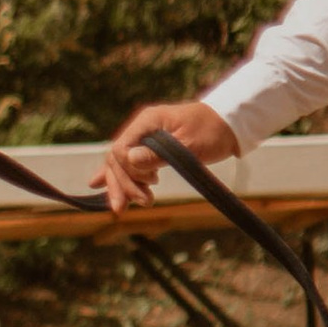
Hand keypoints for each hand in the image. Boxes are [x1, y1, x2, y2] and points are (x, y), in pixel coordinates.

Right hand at [99, 98, 240, 212]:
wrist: (228, 123)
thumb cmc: (212, 131)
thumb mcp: (189, 144)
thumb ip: (158, 154)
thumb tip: (129, 160)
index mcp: (147, 122)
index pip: (121, 149)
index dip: (130, 170)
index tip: (153, 182)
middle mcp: (141, 128)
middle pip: (117, 159)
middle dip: (123, 184)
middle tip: (143, 203)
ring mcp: (143, 138)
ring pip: (120, 164)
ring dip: (124, 185)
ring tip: (136, 204)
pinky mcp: (150, 148)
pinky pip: (127, 163)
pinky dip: (118, 176)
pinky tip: (99, 186)